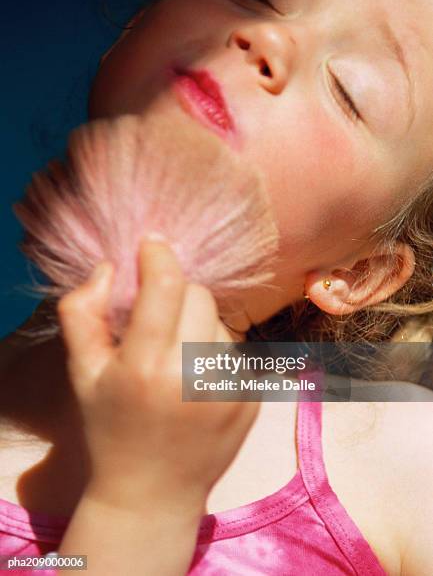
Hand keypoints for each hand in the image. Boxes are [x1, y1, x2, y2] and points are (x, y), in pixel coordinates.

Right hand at [57, 238, 259, 512]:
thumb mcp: (81, 372)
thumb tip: (110, 268)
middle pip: (198, 295)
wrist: (153, 490)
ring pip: (220, 320)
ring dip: (197, 324)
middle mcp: (193, 376)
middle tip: (158, 319)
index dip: (159, 255)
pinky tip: (197, 381)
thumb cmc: (111, 426)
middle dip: (176, 293)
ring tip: (176, 359)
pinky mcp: (251, 398)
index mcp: (146, 367)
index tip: (152, 244)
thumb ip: (81, 313)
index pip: (166, 286)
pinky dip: (216, 351)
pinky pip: (237, 348)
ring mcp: (229, 388)